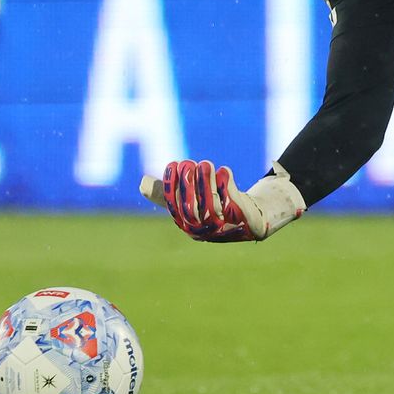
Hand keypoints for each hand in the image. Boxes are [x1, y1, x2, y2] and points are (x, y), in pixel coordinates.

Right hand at [140, 160, 305, 241]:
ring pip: (212, 204)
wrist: (252, 218)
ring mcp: (224, 227)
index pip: (175, 207)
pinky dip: (227, 185)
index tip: (173, 165)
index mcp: (189, 226)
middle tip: (190, 163)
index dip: (172, 186)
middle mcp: (205, 230)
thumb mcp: (192, 200)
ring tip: (206, 164)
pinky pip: (233, 201)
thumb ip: (169, 193)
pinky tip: (223, 170)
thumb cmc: (216, 207)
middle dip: (189, 184)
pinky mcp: (243, 219)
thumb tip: (142, 183)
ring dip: (207, 182)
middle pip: (193, 207)